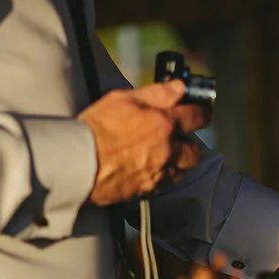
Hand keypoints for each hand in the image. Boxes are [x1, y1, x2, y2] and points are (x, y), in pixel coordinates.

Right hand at [79, 80, 209, 206]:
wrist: (76, 163)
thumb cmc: (95, 129)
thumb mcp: (123, 99)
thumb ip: (156, 93)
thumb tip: (178, 87)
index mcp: (164, 124)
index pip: (197, 116)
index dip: (202, 112)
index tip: (201, 112)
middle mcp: (168, 150)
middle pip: (195, 150)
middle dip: (190, 144)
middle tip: (179, 138)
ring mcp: (159, 173)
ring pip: (182, 170)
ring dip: (178, 162)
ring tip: (164, 155)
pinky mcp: (148, 190)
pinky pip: (164, 185)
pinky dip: (161, 177)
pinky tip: (148, 170)